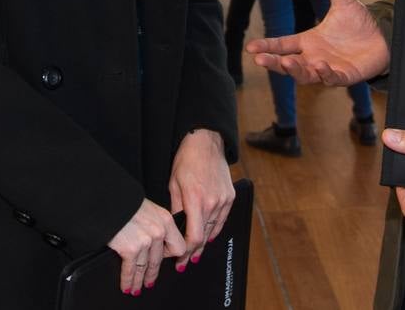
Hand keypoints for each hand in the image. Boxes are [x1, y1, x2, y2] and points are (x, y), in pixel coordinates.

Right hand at [108, 198, 184, 295]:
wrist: (107, 200)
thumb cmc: (125, 202)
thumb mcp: (149, 208)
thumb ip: (156, 223)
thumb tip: (156, 240)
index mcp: (165, 219)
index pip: (178, 245)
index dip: (171, 256)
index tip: (168, 262)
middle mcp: (159, 231)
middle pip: (160, 260)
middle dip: (153, 273)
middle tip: (150, 280)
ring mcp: (145, 241)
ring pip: (146, 267)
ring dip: (140, 280)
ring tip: (137, 286)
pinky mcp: (131, 248)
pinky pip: (131, 270)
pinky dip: (128, 280)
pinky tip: (127, 285)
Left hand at [168, 129, 233, 268]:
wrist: (206, 143)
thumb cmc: (187, 160)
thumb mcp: (173, 184)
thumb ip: (175, 209)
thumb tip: (174, 229)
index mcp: (196, 200)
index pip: (194, 237)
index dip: (185, 252)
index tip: (177, 258)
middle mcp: (212, 203)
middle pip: (203, 238)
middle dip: (192, 252)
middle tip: (183, 262)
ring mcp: (224, 200)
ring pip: (213, 231)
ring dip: (203, 243)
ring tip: (194, 254)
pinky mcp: (230, 197)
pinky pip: (222, 220)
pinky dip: (214, 231)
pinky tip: (208, 237)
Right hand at [248, 0, 389, 84]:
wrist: (383, 36)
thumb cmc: (359, 22)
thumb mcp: (343, 0)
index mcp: (309, 40)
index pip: (283, 45)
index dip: (267, 47)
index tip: (251, 48)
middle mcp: (314, 57)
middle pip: (288, 64)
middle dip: (274, 63)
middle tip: (260, 60)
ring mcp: (328, 68)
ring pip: (305, 75)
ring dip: (296, 71)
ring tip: (288, 63)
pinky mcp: (344, 76)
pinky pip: (331, 79)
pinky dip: (325, 74)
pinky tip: (321, 66)